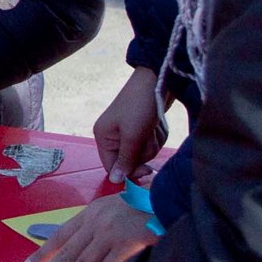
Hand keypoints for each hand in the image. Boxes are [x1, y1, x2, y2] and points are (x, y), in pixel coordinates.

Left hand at [18, 192, 156, 261]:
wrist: (170, 197)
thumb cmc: (145, 205)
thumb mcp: (114, 207)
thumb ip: (97, 226)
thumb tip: (76, 248)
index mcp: (91, 212)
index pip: (60, 236)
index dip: (42, 253)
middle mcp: (97, 222)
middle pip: (65, 253)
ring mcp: (112, 233)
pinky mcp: (129, 244)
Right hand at [93, 67, 167, 184]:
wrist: (158, 80)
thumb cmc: (140, 106)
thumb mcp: (132, 136)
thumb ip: (125, 160)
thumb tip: (114, 181)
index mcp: (103, 136)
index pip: (112, 166)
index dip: (129, 171)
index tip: (147, 170)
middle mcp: (113, 136)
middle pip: (130, 160)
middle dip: (144, 150)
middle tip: (148, 136)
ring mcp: (128, 131)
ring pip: (143, 152)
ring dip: (152, 142)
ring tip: (152, 125)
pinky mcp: (142, 127)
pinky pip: (150, 142)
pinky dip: (157, 135)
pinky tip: (157, 123)